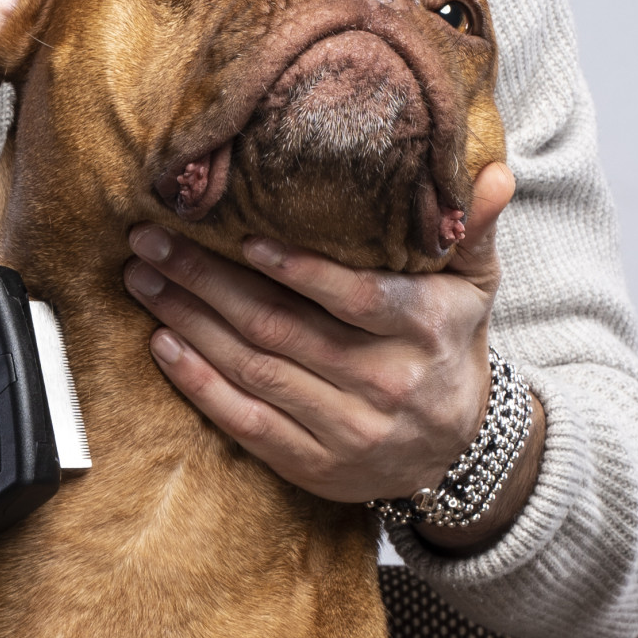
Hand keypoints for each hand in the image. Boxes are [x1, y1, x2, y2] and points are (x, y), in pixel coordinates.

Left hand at [122, 162, 540, 541]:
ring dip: (189, 322)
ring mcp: (348, 431)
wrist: (456, 450)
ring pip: (255, 372)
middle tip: (153, 241)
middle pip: (283, 330)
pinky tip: (163, 344)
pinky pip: (246, 423)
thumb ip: (476, 228)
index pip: (360, 300)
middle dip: (207, 281)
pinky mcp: (314, 464)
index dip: (301, 272)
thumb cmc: (451, 347)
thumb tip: (493, 172)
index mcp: (426, 331)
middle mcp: (387, 385)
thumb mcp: (475, 287)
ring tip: (144, 279)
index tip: (244, 239)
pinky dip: (199, 384)